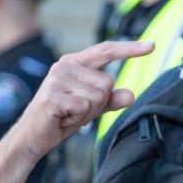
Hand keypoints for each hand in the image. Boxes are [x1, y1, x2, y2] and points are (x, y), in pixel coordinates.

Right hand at [14, 40, 154, 160]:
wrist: (31, 137)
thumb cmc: (58, 119)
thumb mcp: (89, 108)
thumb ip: (110, 100)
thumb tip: (130, 94)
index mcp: (72, 64)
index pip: (105, 51)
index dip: (129, 49)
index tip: (151, 46)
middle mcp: (63, 67)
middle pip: (107, 82)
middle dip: (98, 103)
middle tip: (76, 111)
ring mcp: (56, 80)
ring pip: (98, 96)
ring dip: (87, 112)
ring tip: (68, 114)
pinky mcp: (52, 96)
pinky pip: (84, 107)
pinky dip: (77, 118)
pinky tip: (62, 118)